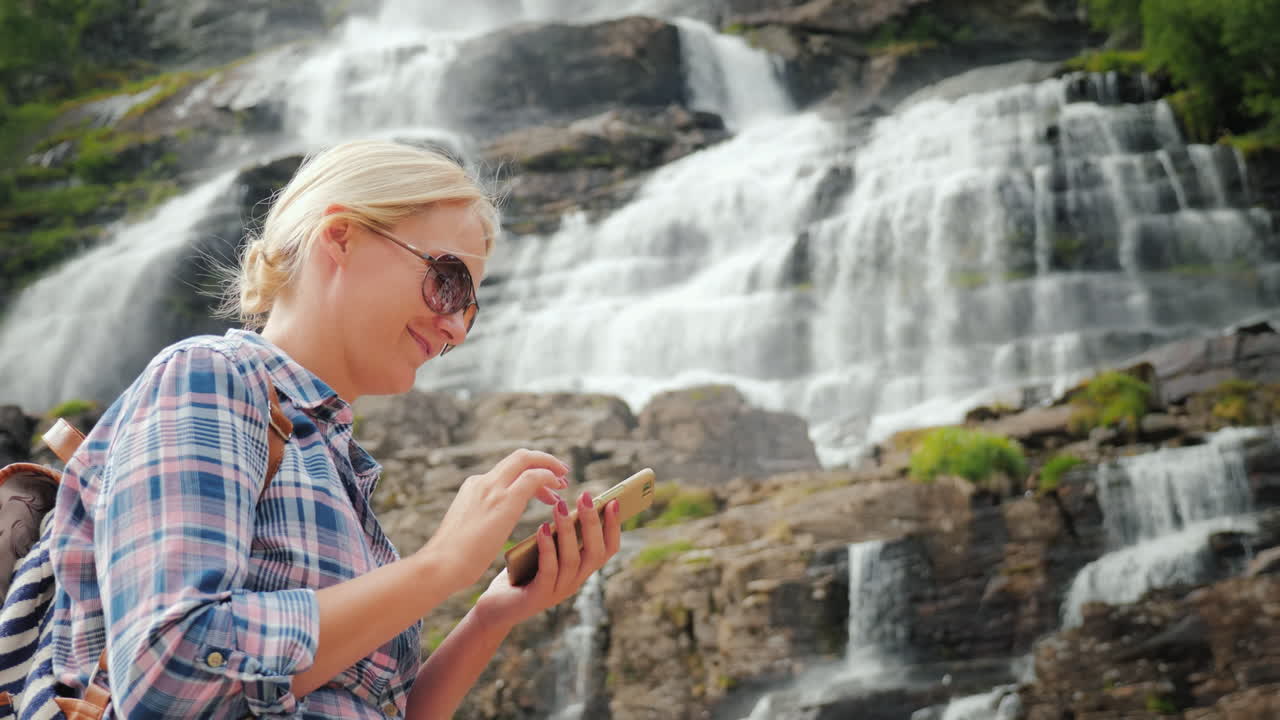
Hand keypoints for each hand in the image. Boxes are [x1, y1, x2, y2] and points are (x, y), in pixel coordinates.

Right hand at [417, 449, 569, 590]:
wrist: (441, 565)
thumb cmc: (452, 559)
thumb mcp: (467, 530)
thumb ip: (481, 520)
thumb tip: (490, 529)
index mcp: (473, 487)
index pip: (506, 470)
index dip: (528, 473)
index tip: (544, 486)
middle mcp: (483, 481)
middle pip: (519, 457)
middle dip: (543, 460)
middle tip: (562, 473)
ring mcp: (493, 488)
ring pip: (527, 460)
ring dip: (550, 467)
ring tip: (564, 482)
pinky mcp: (505, 500)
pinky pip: (534, 477)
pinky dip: (550, 477)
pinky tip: (559, 491)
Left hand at [474, 492, 621, 627]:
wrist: (496, 607)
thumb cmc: (522, 572)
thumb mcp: (544, 551)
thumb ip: (557, 536)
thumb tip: (567, 505)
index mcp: (581, 570)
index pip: (607, 550)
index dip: (614, 527)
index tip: (613, 501)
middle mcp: (575, 582)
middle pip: (595, 553)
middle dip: (592, 523)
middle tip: (585, 496)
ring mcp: (558, 591)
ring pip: (572, 560)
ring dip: (567, 530)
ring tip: (560, 506)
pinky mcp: (538, 597)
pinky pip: (548, 570)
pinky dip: (548, 548)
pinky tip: (543, 528)